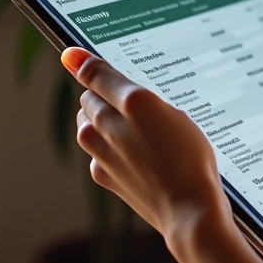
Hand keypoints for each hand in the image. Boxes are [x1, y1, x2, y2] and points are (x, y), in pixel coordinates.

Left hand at [61, 48, 229, 241]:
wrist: (190, 208)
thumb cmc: (191, 157)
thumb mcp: (173, 111)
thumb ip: (129, 89)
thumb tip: (81, 63)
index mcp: (136, 102)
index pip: (97, 73)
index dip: (84, 62)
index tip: (72, 54)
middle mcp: (112, 125)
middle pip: (89, 98)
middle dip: (102, 94)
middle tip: (127, 101)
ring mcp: (104, 152)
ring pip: (85, 124)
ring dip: (97, 119)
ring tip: (124, 124)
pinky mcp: (103, 175)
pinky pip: (93, 153)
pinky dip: (104, 148)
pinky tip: (127, 151)